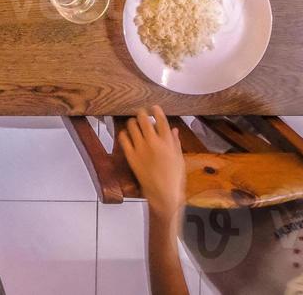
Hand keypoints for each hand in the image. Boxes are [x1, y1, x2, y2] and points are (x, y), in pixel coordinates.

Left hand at [119, 106, 185, 225]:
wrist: (164, 195)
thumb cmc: (175, 178)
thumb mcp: (179, 158)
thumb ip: (175, 142)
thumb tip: (174, 129)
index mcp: (167, 142)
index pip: (161, 119)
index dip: (156, 110)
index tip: (154, 107)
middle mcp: (153, 142)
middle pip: (144, 119)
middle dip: (142, 113)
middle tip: (141, 112)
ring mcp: (141, 148)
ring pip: (132, 126)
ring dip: (133, 122)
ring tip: (133, 123)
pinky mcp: (131, 156)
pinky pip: (123, 139)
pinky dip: (124, 134)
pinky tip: (126, 134)